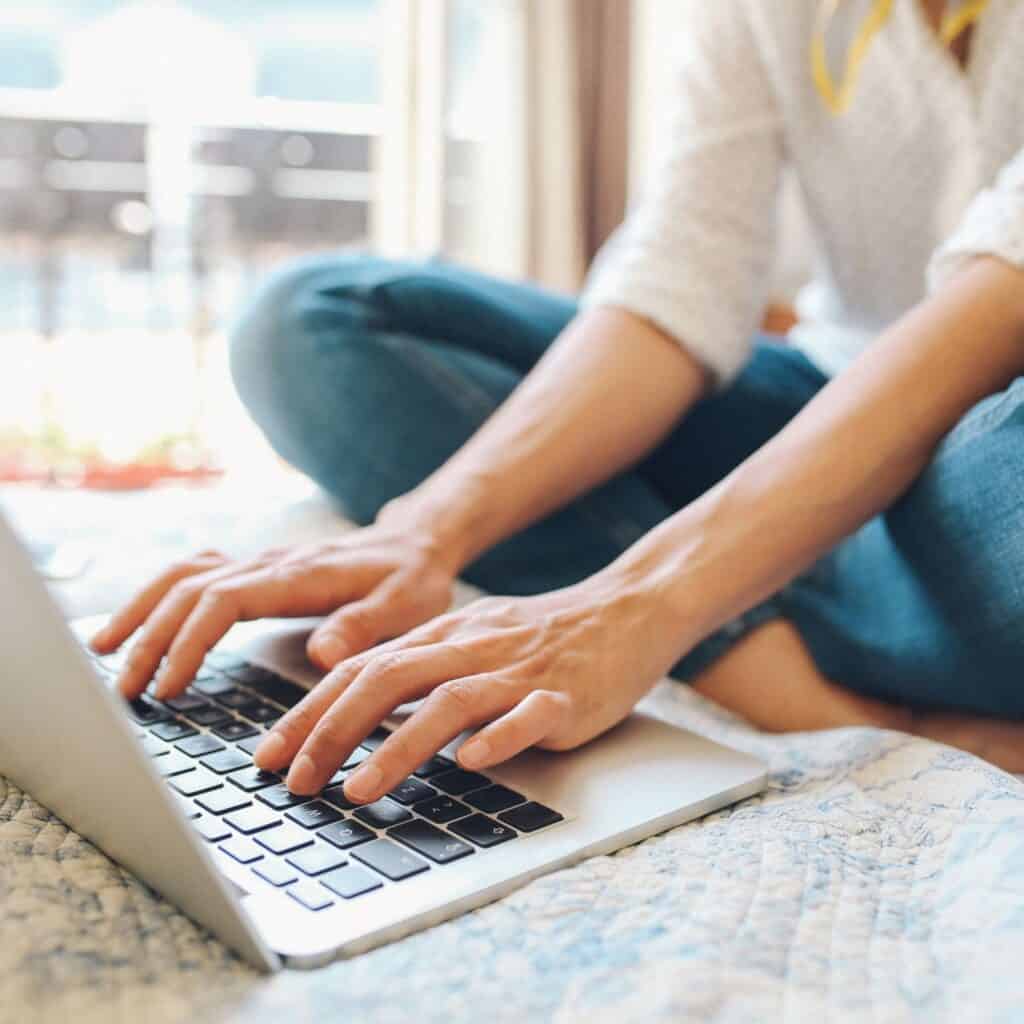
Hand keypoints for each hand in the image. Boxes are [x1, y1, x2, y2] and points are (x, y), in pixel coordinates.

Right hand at [90, 523, 457, 699]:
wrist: (418, 540)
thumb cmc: (413, 577)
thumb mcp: (406, 605)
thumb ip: (364, 626)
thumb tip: (322, 655)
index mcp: (300, 575)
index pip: (224, 602)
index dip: (189, 642)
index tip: (168, 687)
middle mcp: (271, 563)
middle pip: (190, 589)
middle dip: (150, 636)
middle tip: (123, 690)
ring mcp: (261, 562)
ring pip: (184, 575)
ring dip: (142, 610)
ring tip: (104, 652)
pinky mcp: (259, 569)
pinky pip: (197, 574)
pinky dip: (161, 597)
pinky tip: (142, 624)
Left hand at [254, 571, 686, 799]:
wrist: (623, 611)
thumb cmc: (541, 635)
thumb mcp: (471, 639)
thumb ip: (420, 669)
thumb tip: (358, 714)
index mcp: (444, 637)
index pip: (362, 669)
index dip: (309, 711)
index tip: (272, 756)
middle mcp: (472, 649)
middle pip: (389, 680)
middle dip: (333, 732)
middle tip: (297, 782)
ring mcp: (518, 673)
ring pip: (448, 702)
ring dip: (396, 747)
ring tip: (358, 791)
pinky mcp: (564, 697)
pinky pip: (527, 717)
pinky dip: (496, 739)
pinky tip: (470, 765)